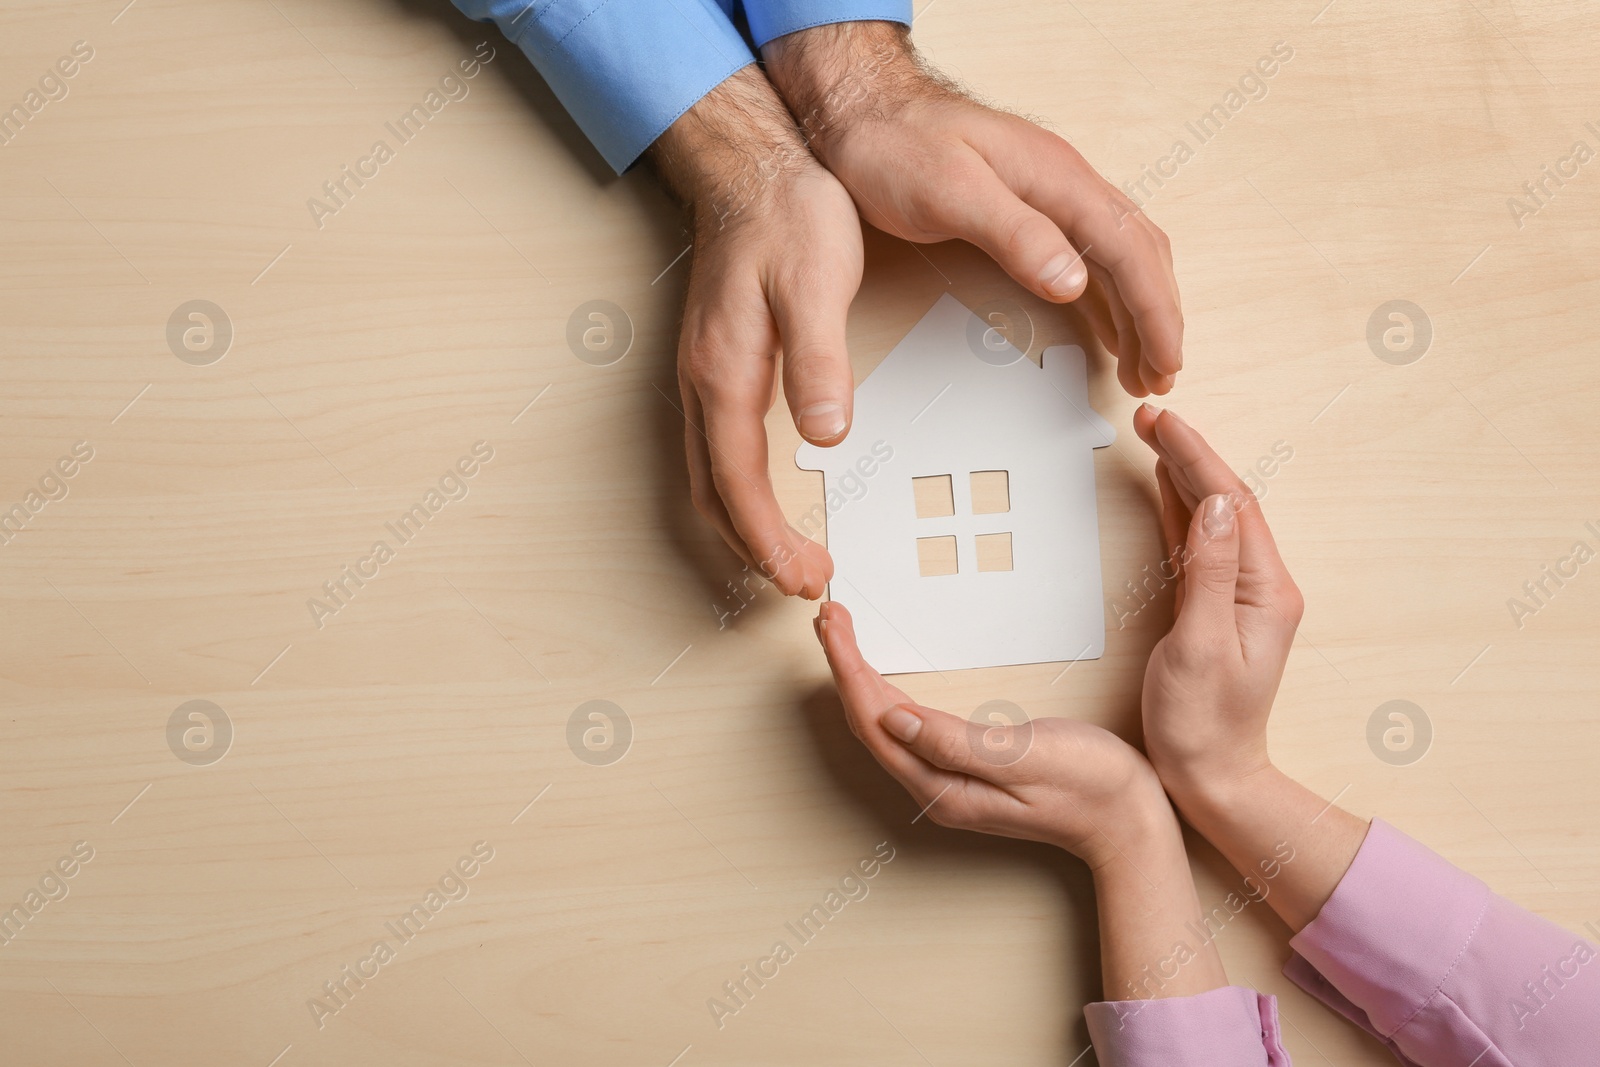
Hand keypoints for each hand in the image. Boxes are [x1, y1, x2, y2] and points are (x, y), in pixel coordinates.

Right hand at [649, 67, 863, 597]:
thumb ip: (819, 361)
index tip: (802, 578)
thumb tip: (824, 434)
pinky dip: (736, 491)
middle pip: (712, 495)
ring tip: (787, 556)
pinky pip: (713, 450)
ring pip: (707, 476)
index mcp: (724, 372)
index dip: (768, 541)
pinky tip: (766, 495)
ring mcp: (701, 374)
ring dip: (742, 526)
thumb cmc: (787, 216)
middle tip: (804, 582)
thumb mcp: (816, 282)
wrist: (752, 165)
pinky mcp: (712, 364)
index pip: (738, 483)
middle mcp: (701, 382)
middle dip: (754, 550)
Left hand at [763, 23, 1182, 397]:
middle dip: (1159, 319)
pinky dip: (1110, 296)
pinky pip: (1091, 253)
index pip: (1130, 251)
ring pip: (1121, 254)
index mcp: (1057, 178)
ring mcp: (1051, 191)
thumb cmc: (896, 144)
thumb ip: (1015, 235)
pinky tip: (1107, 325)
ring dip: (1140, 311)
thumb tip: (1074, 282)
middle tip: (1160, 378)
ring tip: (1144, 365)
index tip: (1165, 361)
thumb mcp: (950, 192)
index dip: (1155, 312)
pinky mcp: (1029, 204)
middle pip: (1139, 254)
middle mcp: (1065, 181)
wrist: (862, 108)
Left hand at [814, 600, 1174, 870]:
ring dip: (859, 680)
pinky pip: (907, 732)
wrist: (1129, 821)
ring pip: (884, 728)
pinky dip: (885, 697)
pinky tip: (880, 680)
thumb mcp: (1025, 756)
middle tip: (830, 618)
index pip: (875, 722)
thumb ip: (956, 742)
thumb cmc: (1091, 786)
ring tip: (842, 639)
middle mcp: (937, 790)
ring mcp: (948, 783)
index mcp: (944, 787)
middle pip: (869, 724)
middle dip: (844, 668)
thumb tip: (893, 720)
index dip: (848, 670)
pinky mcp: (963, 773)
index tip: (834, 626)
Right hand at [1133, 405, 1367, 931]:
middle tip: (1151, 418)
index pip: (1233, 504)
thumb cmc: (1204, 724)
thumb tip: (1216, 502)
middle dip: (1190, 455)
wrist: (1214, 778)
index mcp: (1266, 591)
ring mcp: (1239, 597)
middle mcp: (1261, 587)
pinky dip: (1179, 511)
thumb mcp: (1201, 645)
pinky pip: (1198, 545)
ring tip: (1156, 438)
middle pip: (1227, 502)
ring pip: (1213, 518)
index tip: (1163, 423)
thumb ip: (1209, 571)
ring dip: (1185, 475)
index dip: (1196, 457)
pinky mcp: (1215, 609)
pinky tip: (1164, 489)